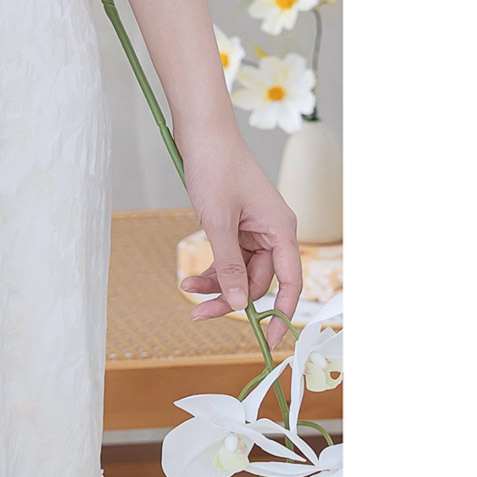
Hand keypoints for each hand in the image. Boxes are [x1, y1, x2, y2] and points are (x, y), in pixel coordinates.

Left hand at [177, 130, 301, 347]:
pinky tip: (190, 276)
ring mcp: (254, 229)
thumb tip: (237, 303)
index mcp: (281, 230)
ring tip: (186, 290)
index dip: (281, 314)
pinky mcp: (236, 224)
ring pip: (239, 271)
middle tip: (197, 314)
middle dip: (228, 299)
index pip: (290, 282)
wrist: (202, 134)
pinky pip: (228, 257)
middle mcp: (273, 232)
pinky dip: (212, 268)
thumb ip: (229, 265)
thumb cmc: (217, 168)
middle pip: (257, 281)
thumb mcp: (219, 222)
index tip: (269, 341)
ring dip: (215, 284)